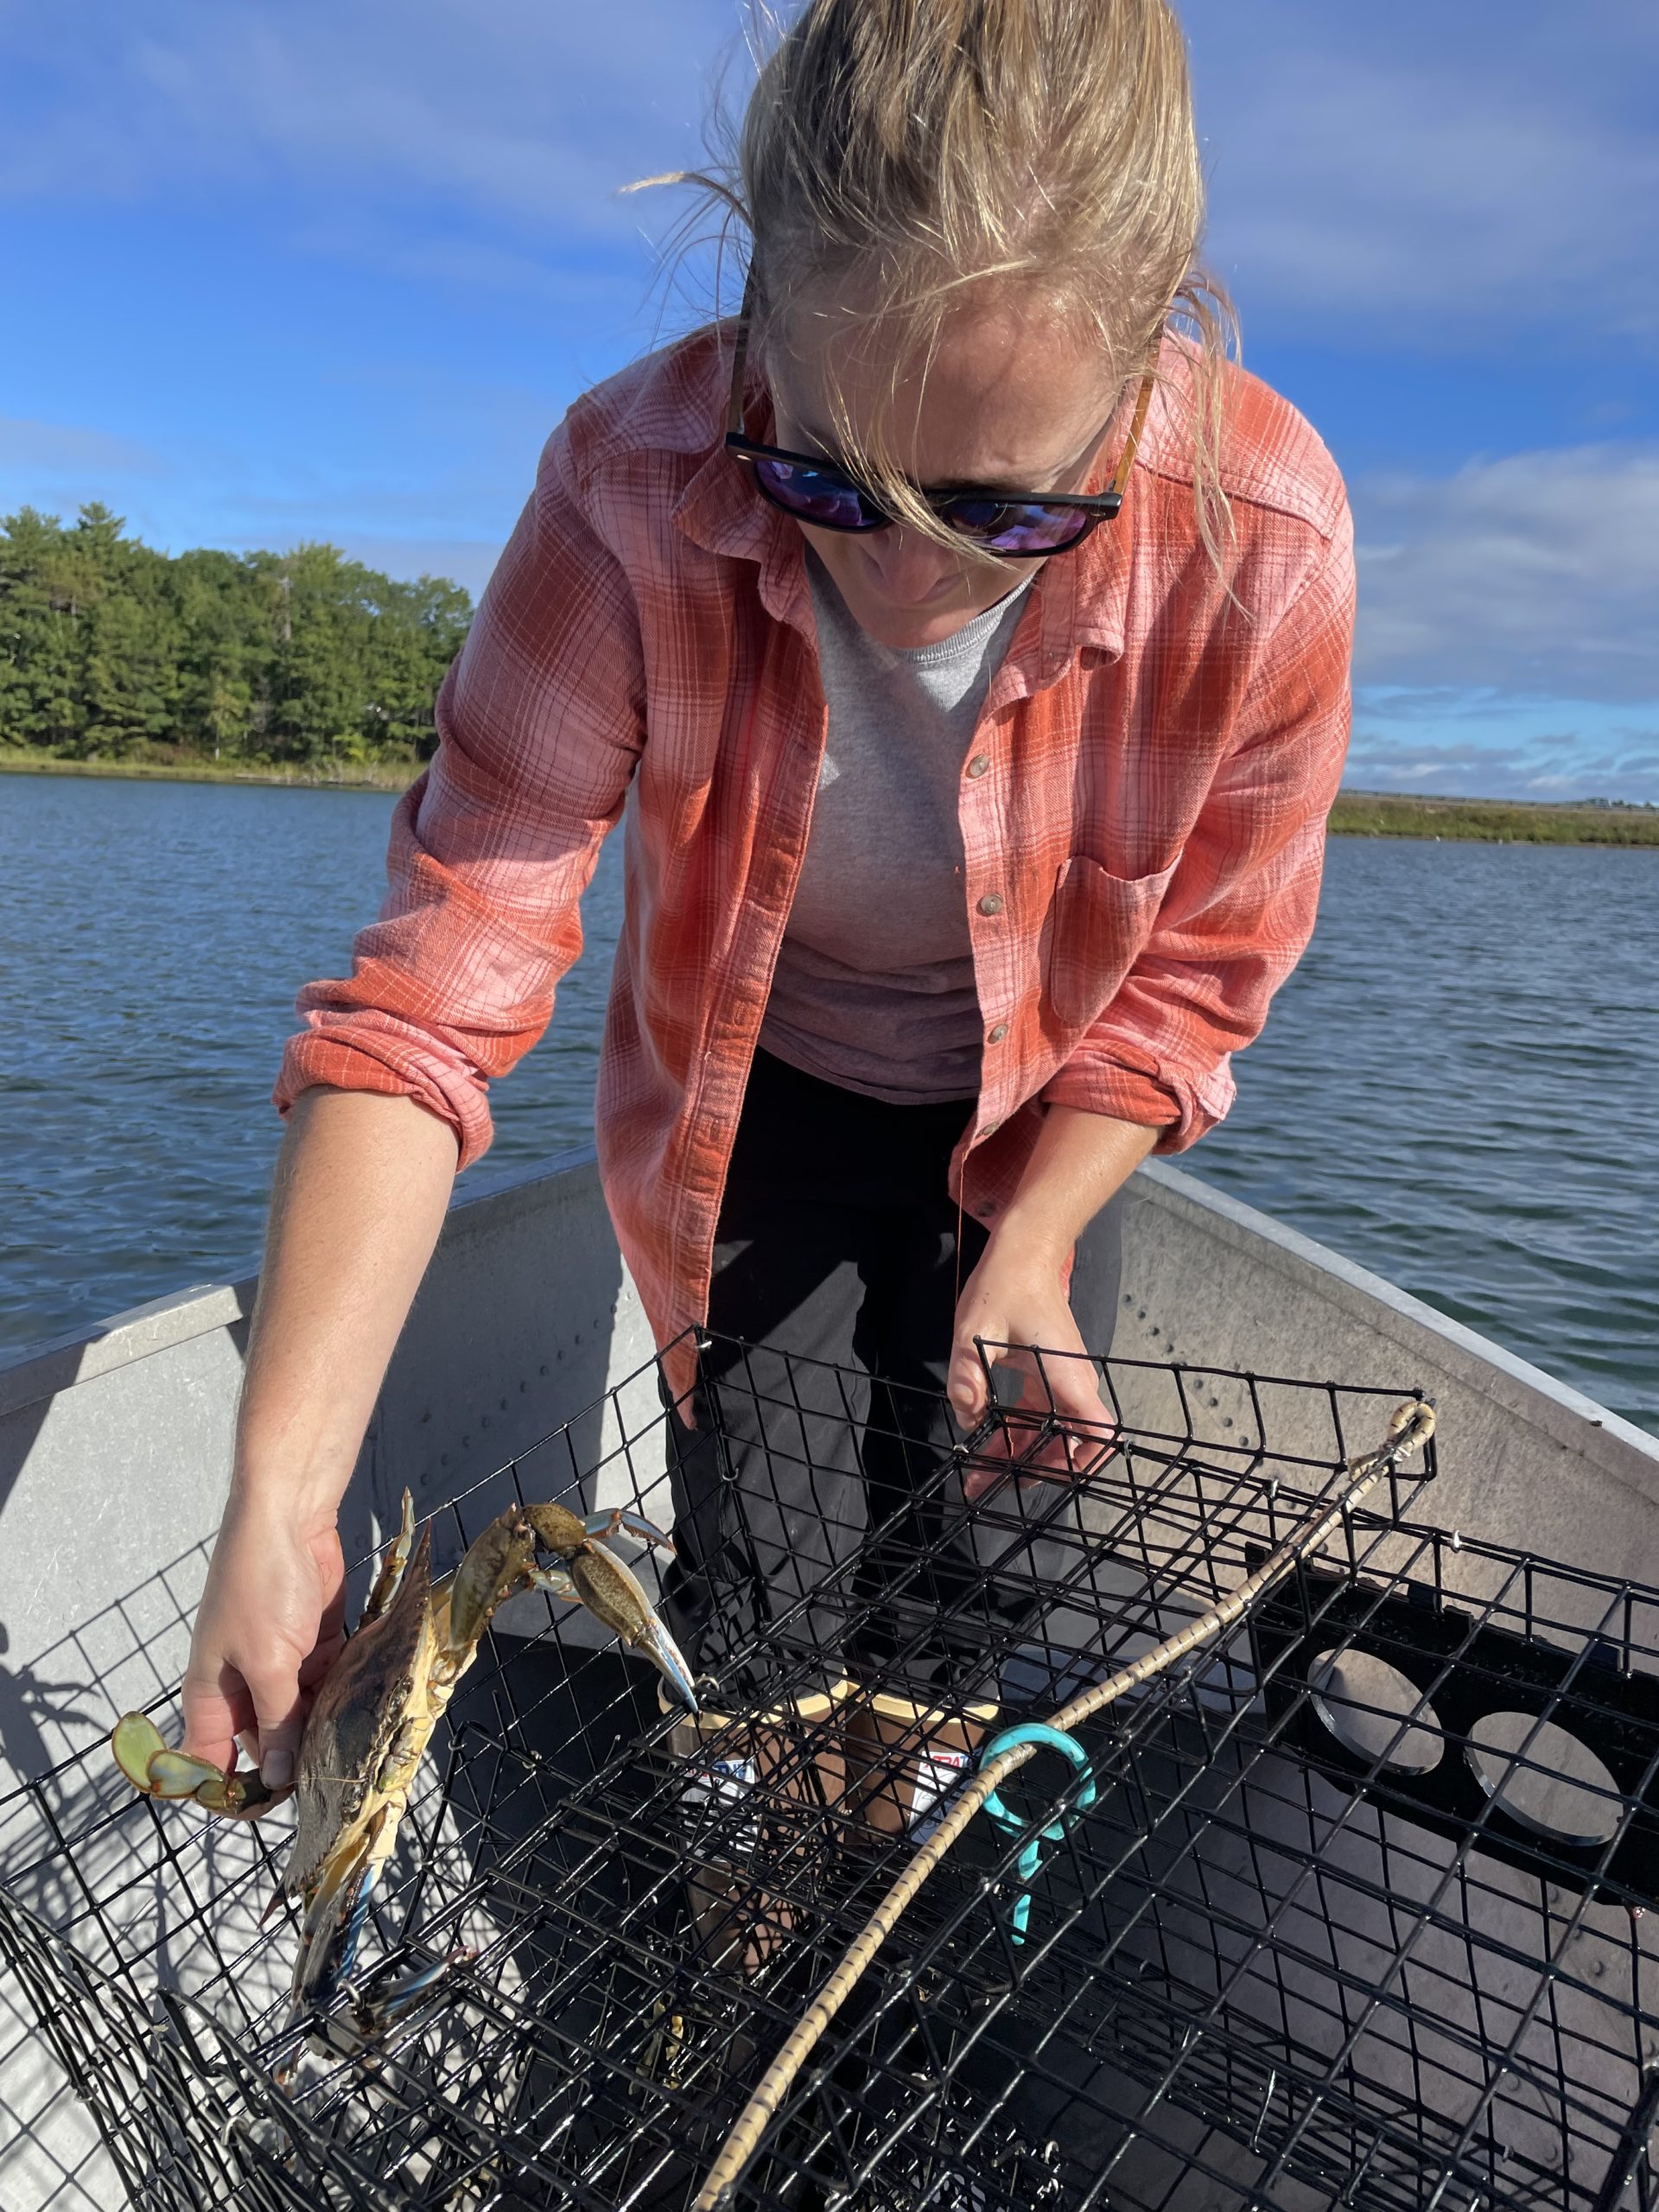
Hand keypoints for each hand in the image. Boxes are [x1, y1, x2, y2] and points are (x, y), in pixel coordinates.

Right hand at [180, 1487, 346, 1790]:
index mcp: (213, 1694)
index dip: (231, 1791)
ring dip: (325, 1730)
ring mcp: (281, 1663)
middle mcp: (244, 1685)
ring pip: (302, 1715)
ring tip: (358, 1756)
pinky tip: (370, 1716)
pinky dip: (344, 1698)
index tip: (271, 1811)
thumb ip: (277, 1720)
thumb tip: (280, 1776)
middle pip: (265, 1742)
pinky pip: (328, 1685)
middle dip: (293, 1762)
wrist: (291, 1516)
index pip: (209, 1760)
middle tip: (333, 1786)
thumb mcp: (267, 1662)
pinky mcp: (316, 1644)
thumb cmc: (261, 1585)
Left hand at [948, 1233, 1116, 1501]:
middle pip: (1067, 1444)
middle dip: (1031, 1471)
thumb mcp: (976, 1329)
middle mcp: (1071, 1384)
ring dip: (1018, 1457)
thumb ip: (969, 1373)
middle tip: (988, 1487)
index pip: (1096, 1430)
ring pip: (1049, 1434)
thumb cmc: (1006, 1285)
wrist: (1025, 1252)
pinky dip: (1015, 1436)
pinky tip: (985, 1444)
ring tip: (979, 1477)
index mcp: (1065, 1374)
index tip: (1044, 1476)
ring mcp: (1061, 1382)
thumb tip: (967, 1416)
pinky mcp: (1048, 1378)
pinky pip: (1038, 1418)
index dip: (1081, 1462)